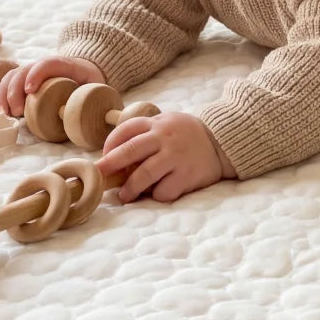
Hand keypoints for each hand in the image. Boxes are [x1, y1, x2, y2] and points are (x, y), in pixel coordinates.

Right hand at [0, 56, 107, 116]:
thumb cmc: (92, 82)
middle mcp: (45, 65)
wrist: (85, 68)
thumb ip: (102, 98)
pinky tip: (1, 111)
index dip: (37, 74)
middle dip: (16, 90)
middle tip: (18, 111)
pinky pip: (8, 83)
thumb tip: (109, 118)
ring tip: (6, 113)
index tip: (31, 91)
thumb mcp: (100, 86)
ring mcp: (33, 71)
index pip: (48, 63)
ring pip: (12, 76)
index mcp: (66, 64)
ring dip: (5, 94)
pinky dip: (1, 96)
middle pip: (24, 70)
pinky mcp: (25, 80)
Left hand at [96, 112, 233, 203]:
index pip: (126, 130)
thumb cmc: (186, 135)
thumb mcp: (165, 124)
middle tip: (98, 177)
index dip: (110, 144)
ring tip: (124, 196)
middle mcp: (164, 138)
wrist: (221, 142)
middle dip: (109, 165)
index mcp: (156, 124)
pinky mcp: (186, 175)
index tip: (104, 158)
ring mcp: (175, 157)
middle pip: (130, 151)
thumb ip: (144, 134)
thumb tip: (114, 157)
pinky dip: (157, 195)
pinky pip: (165, 191)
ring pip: (145, 175)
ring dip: (130, 188)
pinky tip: (158, 194)